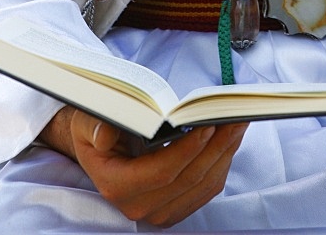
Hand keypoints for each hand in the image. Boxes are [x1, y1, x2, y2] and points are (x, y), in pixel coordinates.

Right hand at [67, 110, 246, 226]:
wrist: (97, 149)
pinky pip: (207, 188)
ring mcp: (159, 211)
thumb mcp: (87, 123)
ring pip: (203, 184)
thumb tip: (105, 135)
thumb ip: (96, 128)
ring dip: (225, 152)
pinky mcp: (176, 207)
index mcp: (116, 186)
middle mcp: (139, 205)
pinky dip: (222, 162)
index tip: (206, 125)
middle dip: (216, 146)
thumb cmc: (95, 130)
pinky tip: (230, 138)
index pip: (161, 172)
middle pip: (189, 178)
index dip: (187, 150)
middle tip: (233, 116)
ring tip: (238, 121)